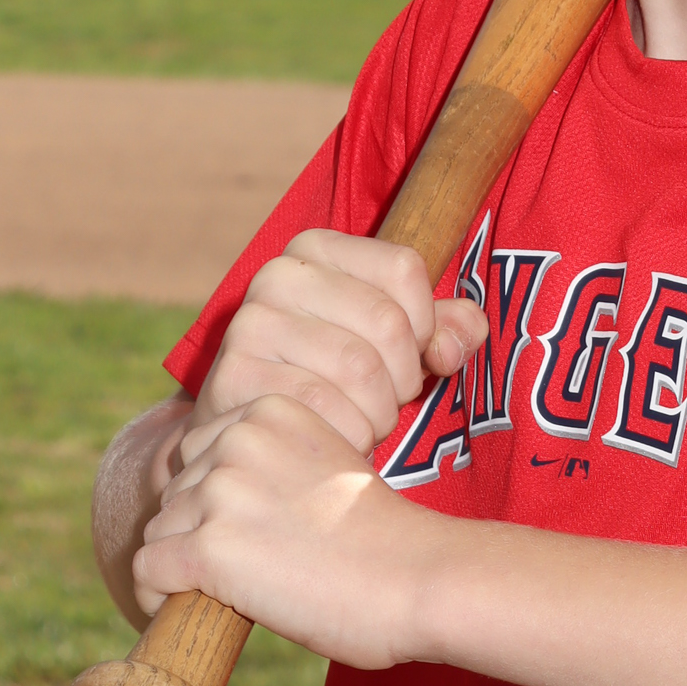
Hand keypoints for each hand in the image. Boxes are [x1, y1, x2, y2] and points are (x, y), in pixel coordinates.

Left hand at [135, 392, 443, 667]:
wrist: (421, 578)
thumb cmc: (391, 538)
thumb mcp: (331, 469)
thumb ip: (278, 469)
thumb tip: (229, 513)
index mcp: (272, 410)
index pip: (201, 449)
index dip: (215, 497)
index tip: (243, 532)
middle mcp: (238, 440)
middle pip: (177, 489)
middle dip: (198, 530)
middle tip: (244, 570)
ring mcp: (221, 492)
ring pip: (160, 530)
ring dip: (183, 565)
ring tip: (227, 594)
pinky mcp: (209, 547)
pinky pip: (147, 569)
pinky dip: (156, 596)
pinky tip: (186, 611)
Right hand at [188, 231, 485, 455]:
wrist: (258, 431)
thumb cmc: (338, 379)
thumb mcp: (400, 343)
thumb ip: (448, 329)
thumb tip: (449, 345)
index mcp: (317, 248)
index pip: (404, 267)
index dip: (426, 324)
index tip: (411, 353)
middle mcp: (278, 274)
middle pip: (388, 321)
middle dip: (404, 378)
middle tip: (385, 399)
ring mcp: (251, 323)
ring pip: (361, 370)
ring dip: (379, 413)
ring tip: (362, 419)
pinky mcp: (236, 375)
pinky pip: (326, 408)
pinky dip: (349, 435)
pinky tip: (335, 437)